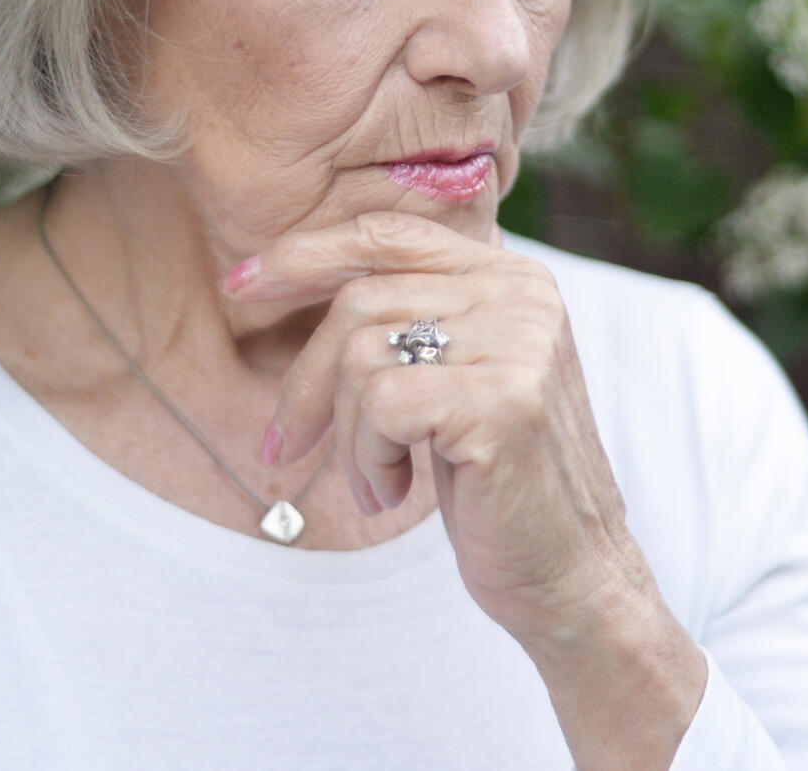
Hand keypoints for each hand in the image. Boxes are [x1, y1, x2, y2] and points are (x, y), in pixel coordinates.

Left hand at [225, 210, 647, 645]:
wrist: (569, 572)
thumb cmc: (494, 481)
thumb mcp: (451, 379)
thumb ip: (408, 319)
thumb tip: (287, 275)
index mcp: (511, 276)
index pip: (388, 234)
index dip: (305, 253)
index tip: (239, 284)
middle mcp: (522, 293)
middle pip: (360, 301)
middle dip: (306, 383)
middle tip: (286, 449)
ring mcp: (520, 341)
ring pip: (362, 353)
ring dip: (346, 436)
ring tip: (377, 482)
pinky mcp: (505, 399)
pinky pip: (381, 404)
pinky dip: (366, 458)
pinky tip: (393, 492)